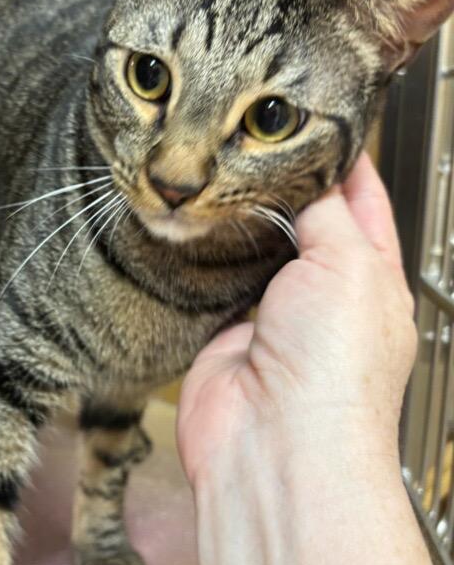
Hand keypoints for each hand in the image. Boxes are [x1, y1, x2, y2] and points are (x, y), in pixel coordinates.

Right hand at [177, 152, 417, 486]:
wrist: (273, 443)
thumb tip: (308, 178)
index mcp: (371, 279)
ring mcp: (269, 314)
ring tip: (216, 167)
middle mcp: (321, 295)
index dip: (341, 162)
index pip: (361, 204)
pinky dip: (202, 252)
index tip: (317, 121)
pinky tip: (192, 218)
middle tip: (250, 138)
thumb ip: (326, 214)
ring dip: (237, 217)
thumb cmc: (333, 369)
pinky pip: (210, 278)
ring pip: (251, 246)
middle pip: (301, 222)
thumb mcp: (349, 265)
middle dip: (280, 185)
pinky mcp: (221, 330)